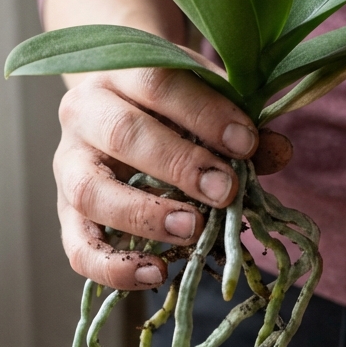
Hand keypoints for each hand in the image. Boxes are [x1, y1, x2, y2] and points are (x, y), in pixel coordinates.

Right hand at [54, 64, 289, 289]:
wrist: (115, 109)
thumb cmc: (168, 107)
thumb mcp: (204, 102)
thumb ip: (239, 126)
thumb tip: (279, 151)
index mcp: (120, 73)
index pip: (157, 83)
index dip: (204, 113)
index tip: (247, 143)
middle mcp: (83, 114)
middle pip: (122, 133)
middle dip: (179, 164)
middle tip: (225, 190)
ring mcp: (68, 166)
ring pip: (91, 191)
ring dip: (144, 214)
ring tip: (193, 230)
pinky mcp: (66, 215)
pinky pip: (79, 248)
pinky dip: (115, 268)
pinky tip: (157, 273)